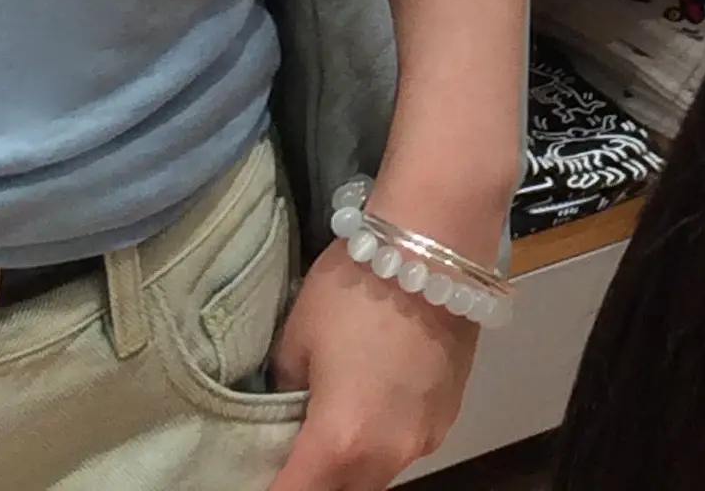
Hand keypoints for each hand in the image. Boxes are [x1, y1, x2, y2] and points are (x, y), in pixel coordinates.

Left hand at [265, 242, 479, 489]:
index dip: (269, 489)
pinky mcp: (449, 416)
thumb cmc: (357, 283)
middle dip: (311, 482)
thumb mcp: (296, 339)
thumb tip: (288, 415)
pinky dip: (381, 442)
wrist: (438, 239)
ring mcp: (425, 439)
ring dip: (347, 466)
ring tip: (329, 427)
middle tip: (288, 451)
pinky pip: (403, 448)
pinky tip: (372, 402)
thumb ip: (286, 396)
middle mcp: (388, 456)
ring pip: (373, 476)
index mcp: (340, 443)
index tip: (255, 474)